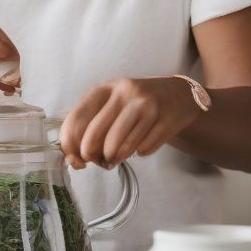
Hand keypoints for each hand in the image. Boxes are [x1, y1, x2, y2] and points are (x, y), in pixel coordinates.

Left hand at [60, 77, 202, 169]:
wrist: (178, 95)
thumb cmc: (136, 103)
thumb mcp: (112, 103)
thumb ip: (91, 124)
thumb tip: (74, 158)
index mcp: (106, 88)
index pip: (79, 116)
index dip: (72, 142)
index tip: (75, 157)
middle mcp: (126, 93)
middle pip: (98, 133)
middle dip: (93, 154)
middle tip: (97, 161)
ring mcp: (148, 106)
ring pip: (121, 146)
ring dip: (115, 158)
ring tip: (116, 157)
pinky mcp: (166, 121)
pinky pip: (143, 149)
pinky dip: (139, 153)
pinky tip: (140, 146)